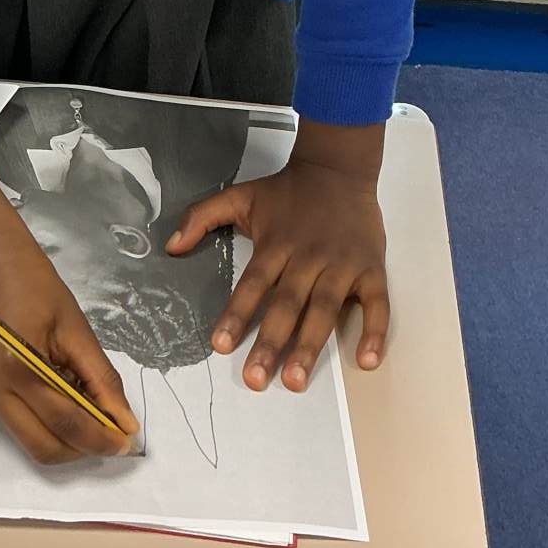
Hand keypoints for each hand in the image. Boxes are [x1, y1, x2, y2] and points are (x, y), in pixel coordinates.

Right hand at [0, 133, 139, 465]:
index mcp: (18, 370)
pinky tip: (67, 396)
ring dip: (68, 439)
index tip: (131, 439)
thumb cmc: (35, 283)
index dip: (102, 439)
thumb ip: (101, 378)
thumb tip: (124, 420)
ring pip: (33, 443)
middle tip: (115, 429)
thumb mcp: (76, 327)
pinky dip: (50, 423)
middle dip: (84, 448)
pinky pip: (21, 425)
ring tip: (92, 408)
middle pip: (45, 450)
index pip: (66, 425)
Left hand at [166, 120, 388, 392]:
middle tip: (254, 380)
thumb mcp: (239, 196)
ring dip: (310, 346)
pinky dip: (374, 331)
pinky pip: (377, 304)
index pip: (252, 284)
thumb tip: (169, 245)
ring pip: (325, 310)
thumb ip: (201, 216)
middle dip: (270, 343)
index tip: (220, 345)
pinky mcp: (371, 269)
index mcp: (276, 244)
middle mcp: (307, 258)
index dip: (237, 314)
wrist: (338, 168)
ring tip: (295, 380)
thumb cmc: (286, 191)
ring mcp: (342, 265)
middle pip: (287, 305)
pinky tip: (366, 361)